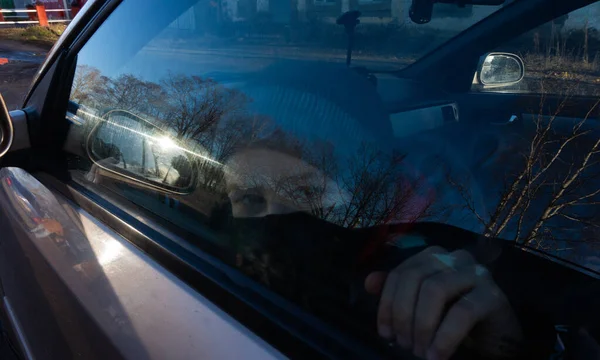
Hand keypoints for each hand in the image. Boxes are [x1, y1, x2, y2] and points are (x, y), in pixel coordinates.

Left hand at [365, 246, 522, 359]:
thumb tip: (369, 282)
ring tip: (419, 351)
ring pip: (435, 290)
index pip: (400, 273)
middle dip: (403, 315)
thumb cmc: (455, 321)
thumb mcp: (422, 306)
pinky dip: (444, 338)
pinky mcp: (493, 296)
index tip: (384, 333)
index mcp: (434, 257)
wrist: (496, 338)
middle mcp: (455, 258)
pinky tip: (436, 356)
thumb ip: (397, 292)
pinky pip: (462, 313)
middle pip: (415, 278)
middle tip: (403, 345)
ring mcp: (476, 274)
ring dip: (422, 326)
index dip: (387, 303)